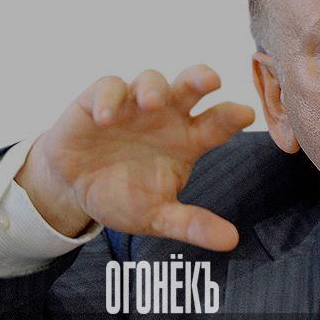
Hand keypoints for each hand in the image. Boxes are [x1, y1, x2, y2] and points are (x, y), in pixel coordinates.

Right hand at [15, 66, 254, 250]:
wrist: (73, 190)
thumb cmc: (123, 196)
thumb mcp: (158, 216)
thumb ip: (191, 225)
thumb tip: (231, 241)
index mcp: (188, 140)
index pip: (217, 124)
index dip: (231, 117)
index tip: (246, 114)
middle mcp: (167, 116)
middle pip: (191, 86)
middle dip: (201, 78)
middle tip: (211, 80)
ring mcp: (134, 105)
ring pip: (151, 81)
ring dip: (153, 88)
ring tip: (152, 104)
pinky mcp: (100, 100)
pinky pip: (108, 88)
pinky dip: (108, 99)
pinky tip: (105, 119)